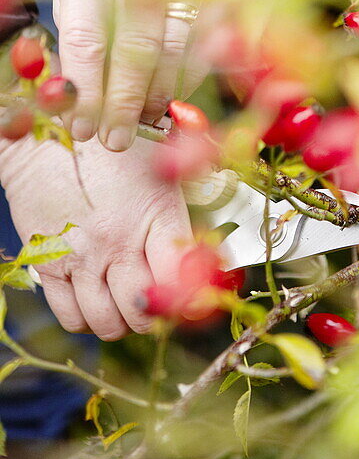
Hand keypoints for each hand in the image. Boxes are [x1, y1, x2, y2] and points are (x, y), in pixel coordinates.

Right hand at [0, 134, 193, 339]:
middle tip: (156, 302)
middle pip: (144, 312)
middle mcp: (118, 242)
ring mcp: (82, 257)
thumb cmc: (115, 148)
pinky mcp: (49, 264)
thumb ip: (183, 211)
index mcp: (154, 215)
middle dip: (155, 315)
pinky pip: (71, 317)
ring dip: (122, 321)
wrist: (50, 134)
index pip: (181, 280)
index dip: (190, 300)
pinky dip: (88, 319)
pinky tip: (97, 299)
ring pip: (108, 324)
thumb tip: (208, 256)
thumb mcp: (161, 170)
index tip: (191, 300)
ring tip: (125, 301)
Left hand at [53, 0, 202, 150]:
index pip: (86, 36)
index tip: (80, 125)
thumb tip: (74, 95)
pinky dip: (198, 71)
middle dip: (125, 102)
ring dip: (162, 93)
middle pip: (135, 48)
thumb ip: (76, 26)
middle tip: (114, 141)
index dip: (85, 87)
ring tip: (146, 122)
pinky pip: (211, 34)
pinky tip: (181, 94)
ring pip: (178, 46)